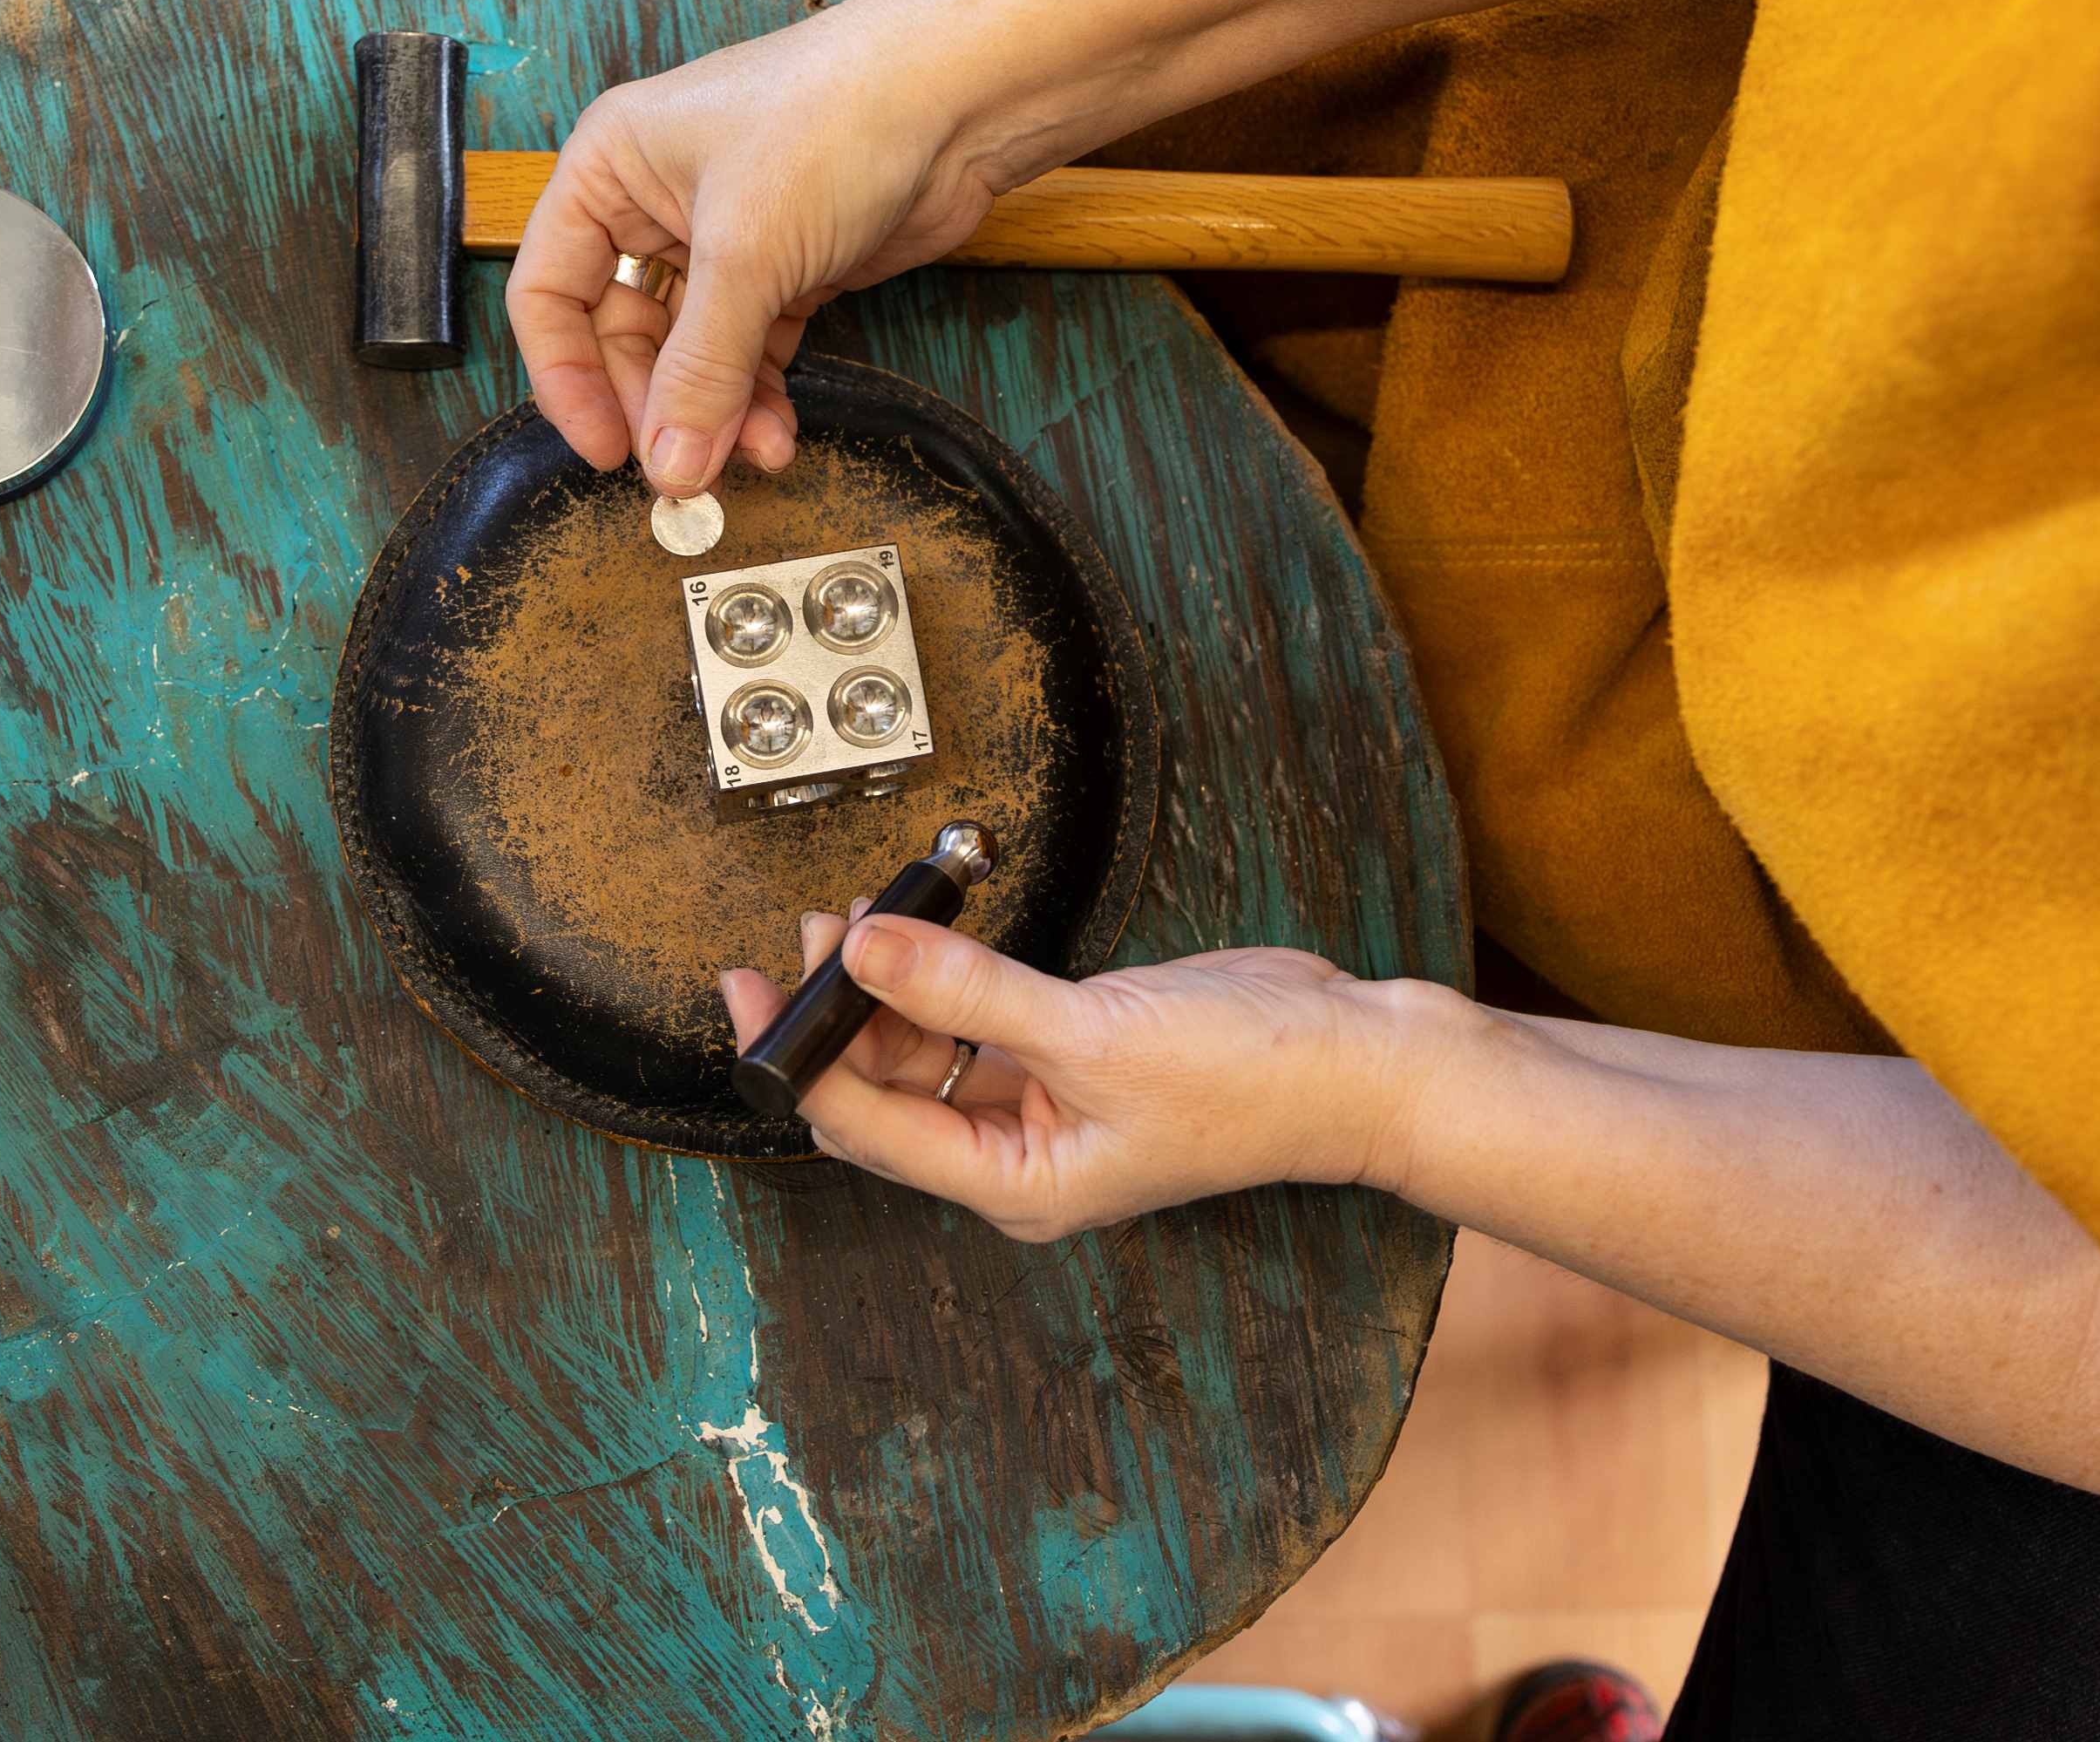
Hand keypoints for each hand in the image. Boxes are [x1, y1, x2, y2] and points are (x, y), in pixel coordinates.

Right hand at [504, 0, 1011, 494]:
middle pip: (622, 334)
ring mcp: (723, 237)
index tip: (605, 449)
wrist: (958, 97)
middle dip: (657, 405)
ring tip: (751, 456)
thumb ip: (700, 367)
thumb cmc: (833, 119)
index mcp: (610, 168)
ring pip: (692, 351)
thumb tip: (669, 464)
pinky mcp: (785, 266)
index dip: (565, 377)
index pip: (548, 291)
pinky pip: (750, 350)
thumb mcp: (745, 251)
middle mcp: (655, 201)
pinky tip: (776, 432)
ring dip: (715, 412)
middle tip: (687, 469)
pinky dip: (759, 396)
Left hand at [719, 906, 1428, 1242]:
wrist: (1351, 1060)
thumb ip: (969, 990)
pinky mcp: (1065, 1053)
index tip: (748, 990)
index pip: (867, 1127)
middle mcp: (1015, 1156)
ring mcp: (1040, 1106)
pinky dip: (936, 979)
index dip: (798, 1057)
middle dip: (836, 1016)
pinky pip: (971, 1020)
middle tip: (809, 931)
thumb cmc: (1246, 1080)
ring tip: (854, 916)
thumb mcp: (1092, 1033)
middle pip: (881, 1095)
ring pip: (921, 1054)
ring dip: (882, 990)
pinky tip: (914, 930)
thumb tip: (861, 951)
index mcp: (1014, 1185)